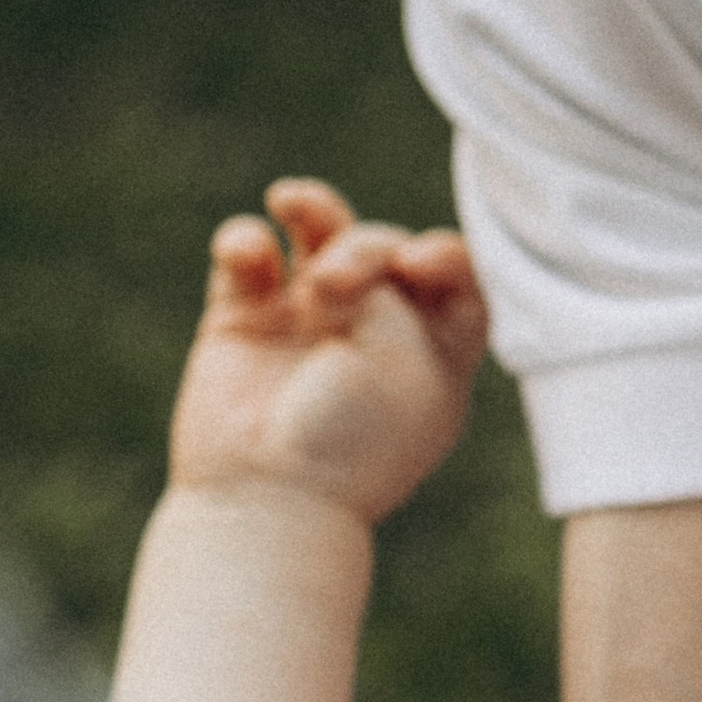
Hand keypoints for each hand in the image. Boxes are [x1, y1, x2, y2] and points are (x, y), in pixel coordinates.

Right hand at [165, 178, 486, 529]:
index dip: (445, 252)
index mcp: (437, 355)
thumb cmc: (353, 435)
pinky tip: (248, 255)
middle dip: (368, 248)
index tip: (421, 261)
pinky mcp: (244, 322)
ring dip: (315, 210)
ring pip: (319, 234)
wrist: (268, 497)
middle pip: (387, 248)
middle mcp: (377, 336)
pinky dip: (245, 242)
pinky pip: (248, 257)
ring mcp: (308, 325)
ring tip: (292, 204)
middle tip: (338, 285)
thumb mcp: (404, 350)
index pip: (457, 277)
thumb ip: (385, 276)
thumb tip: (326, 253)